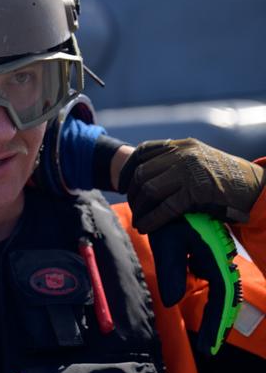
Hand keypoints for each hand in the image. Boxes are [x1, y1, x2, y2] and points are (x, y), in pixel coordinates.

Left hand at [118, 138, 264, 234]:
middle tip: (133, 208)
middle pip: (142, 173)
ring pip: (149, 189)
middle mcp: (184, 154)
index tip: (121, 185)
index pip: (143, 152)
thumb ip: (176, 162)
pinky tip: (146, 227)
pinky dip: (152, 219)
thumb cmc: (226, 179)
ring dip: (139, 208)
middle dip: (132, 193)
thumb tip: (146, 176)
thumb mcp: (200, 160)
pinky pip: (165, 207)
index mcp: (183, 145)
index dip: (128, 169)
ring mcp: (189, 171)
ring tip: (139, 220)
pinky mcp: (196, 191)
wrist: (255, 188)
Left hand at [148, 214, 241, 355]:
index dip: (215, 323)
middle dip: (217, 324)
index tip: (208, 348)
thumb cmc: (170, 215)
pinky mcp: (208, 257)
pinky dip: (211, 301)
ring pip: (222, 292)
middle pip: (225, 298)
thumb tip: (172, 301)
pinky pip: (214, 283)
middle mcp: (221, 260)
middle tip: (209, 349)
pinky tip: (207, 315)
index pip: (221, 297)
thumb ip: (171, 269)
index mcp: (215, 257)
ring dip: (215, 315)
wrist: (176, 193)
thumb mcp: (168, 240)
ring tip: (209, 340)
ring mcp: (216, 259)